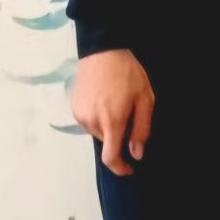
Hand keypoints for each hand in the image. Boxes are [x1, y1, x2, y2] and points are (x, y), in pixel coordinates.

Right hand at [72, 48, 154, 175]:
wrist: (103, 50)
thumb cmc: (127, 73)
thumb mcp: (145, 100)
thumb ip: (141, 130)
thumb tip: (136, 153)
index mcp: (111, 121)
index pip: (110, 157)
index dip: (120, 168)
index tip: (130, 169)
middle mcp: (92, 122)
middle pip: (107, 143)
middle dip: (119, 138)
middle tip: (130, 117)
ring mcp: (80, 115)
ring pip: (98, 133)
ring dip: (108, 127)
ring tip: (117, 104)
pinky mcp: (74, 108)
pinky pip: (89, 122)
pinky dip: (99, 118)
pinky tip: (105, 101)